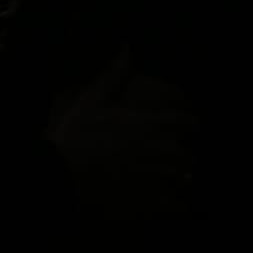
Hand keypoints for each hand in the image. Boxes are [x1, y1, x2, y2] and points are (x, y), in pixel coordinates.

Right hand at [45, 48, 197, 218]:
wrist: (62, 175)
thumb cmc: (76, 135)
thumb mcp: (92, 100)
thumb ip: (115, 74)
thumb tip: (126, 46)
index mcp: (150, 124)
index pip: (188, 123)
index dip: (190, 126)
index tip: (189, 128)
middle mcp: (160, 151)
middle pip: (189, 156)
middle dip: (183, 157)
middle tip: (174, 159)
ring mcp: (157, 179)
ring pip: (184, 180)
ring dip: (178, 180)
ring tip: (169, 182)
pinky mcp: (150, 203)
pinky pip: (176, 207)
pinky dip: (173, 206)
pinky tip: (164, 205)